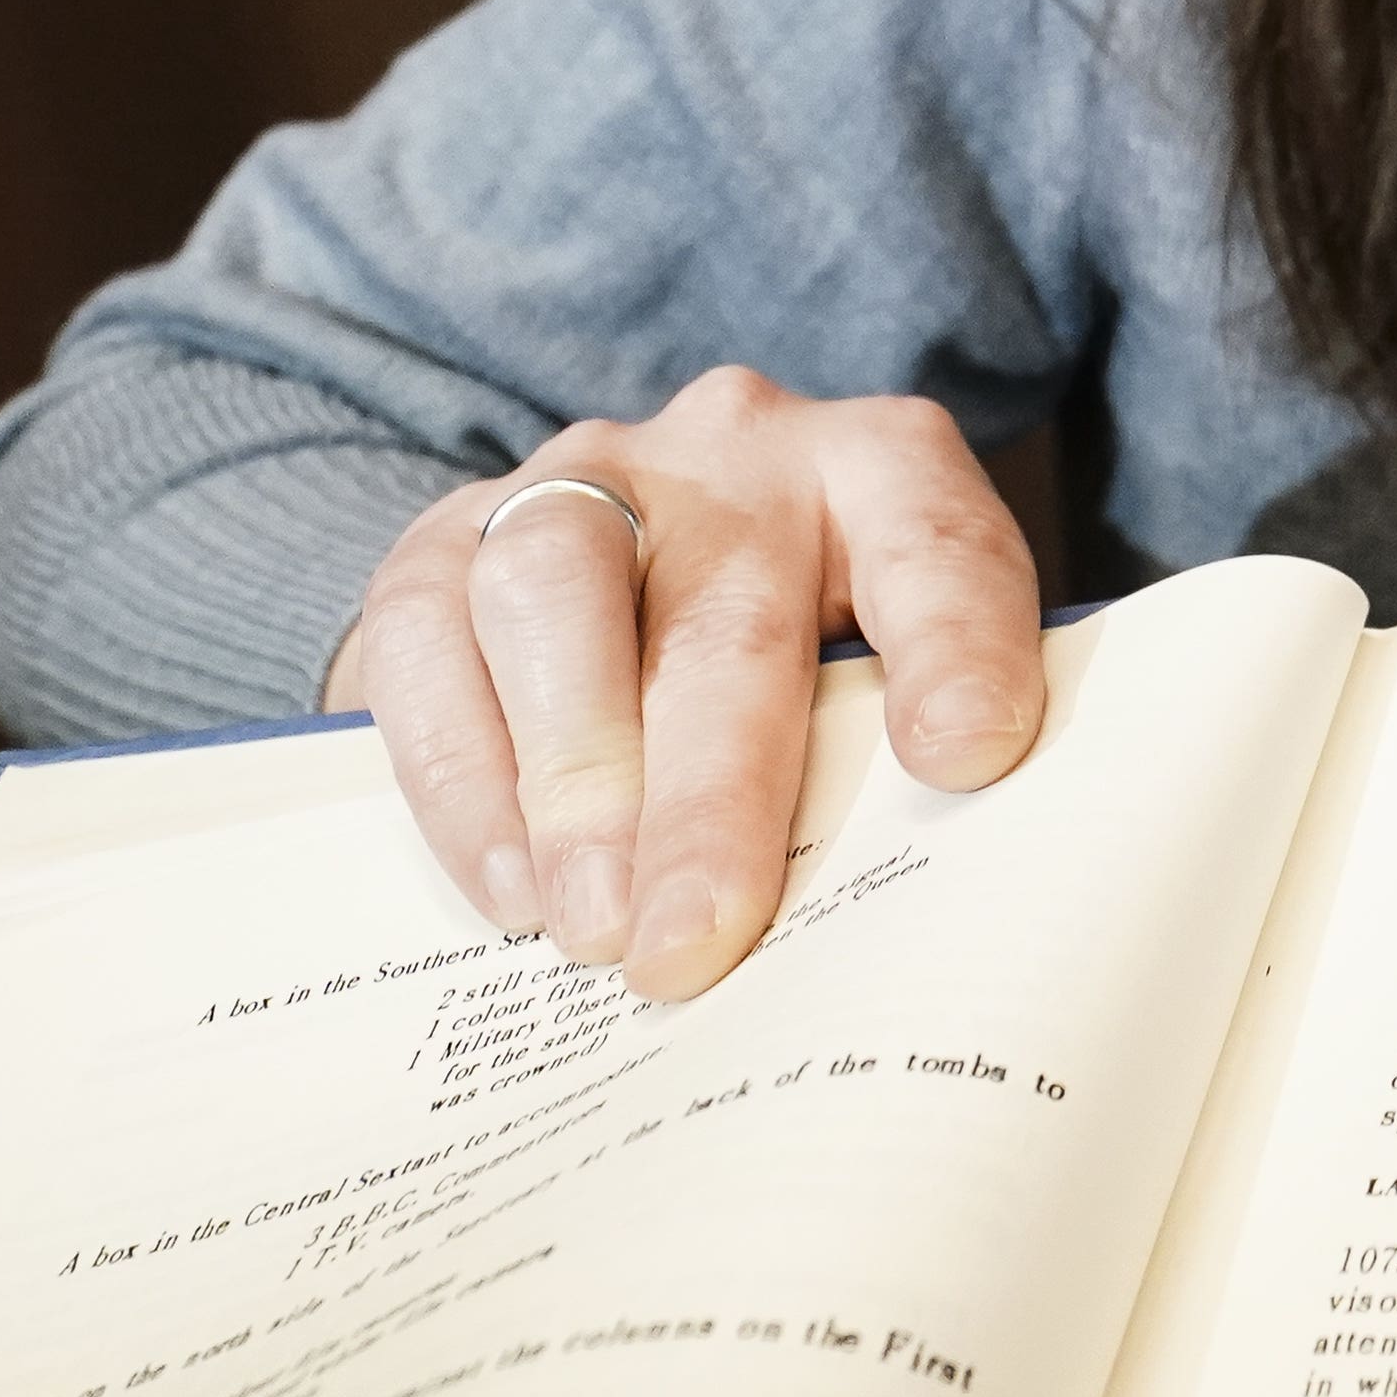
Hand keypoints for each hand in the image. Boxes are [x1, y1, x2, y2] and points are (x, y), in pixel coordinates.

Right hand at [329, 368, 1048, 999]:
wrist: (627, 585)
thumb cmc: (799, 669)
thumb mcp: (879, 680)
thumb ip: (893, 758)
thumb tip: (898, 916)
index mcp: (881, 472)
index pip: (938, 542)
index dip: (958, 646)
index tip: (967, 757)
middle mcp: (734, 453)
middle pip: (729, 616)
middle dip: (712, 798)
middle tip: (693, 944)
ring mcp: (581, 480)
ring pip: (557, 591)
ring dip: (574, 778)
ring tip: (590, 924)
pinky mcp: (445, 538)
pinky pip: (429, 635)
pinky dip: (464, 777)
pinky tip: (509, 887)